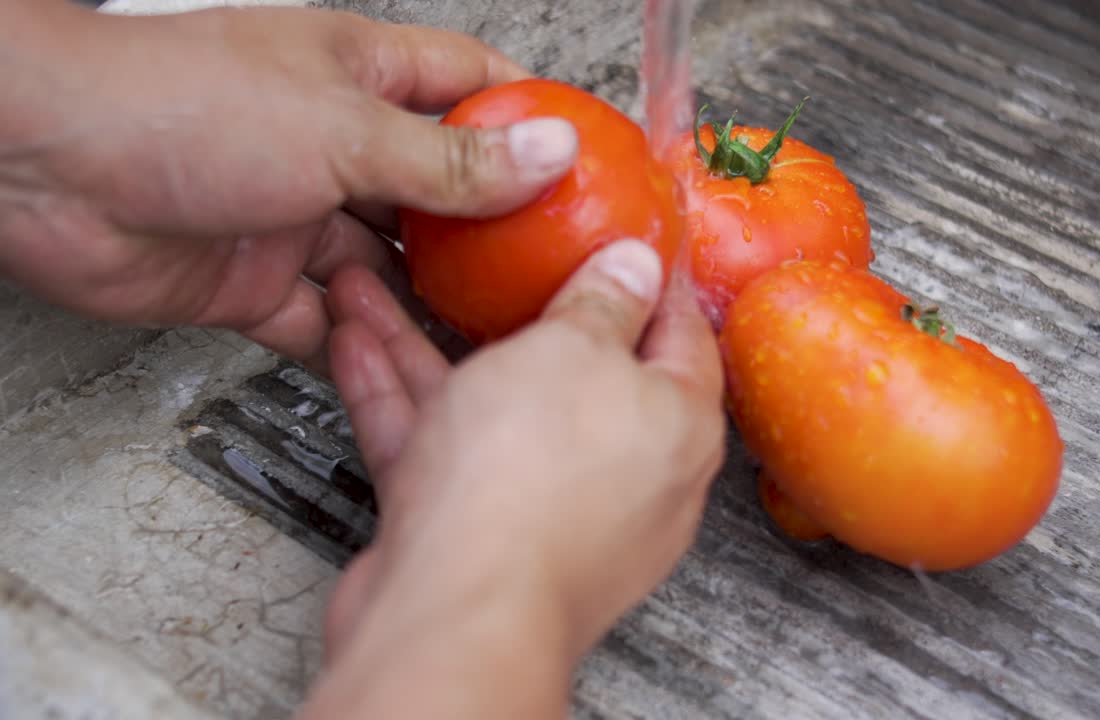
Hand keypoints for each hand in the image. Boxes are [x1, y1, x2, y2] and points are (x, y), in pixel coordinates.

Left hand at [0, 2, 577, 370]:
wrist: (39, 169)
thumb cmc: (172, 104)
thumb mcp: (341, 129)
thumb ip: (448, 161)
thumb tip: (549, 152)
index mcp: (361, 75)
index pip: (470, 86)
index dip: (531, 119)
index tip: (588, 161)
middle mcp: (334, 143)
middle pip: (438, 190)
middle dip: (493, 229)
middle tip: (555, 268)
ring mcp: (297, 213)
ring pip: (389, 263)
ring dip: (432, 297)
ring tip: (500, 331)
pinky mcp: (257, 279)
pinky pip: (328, 320)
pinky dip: (361, 341)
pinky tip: (406, 362)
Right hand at [298, 242, 725, 718]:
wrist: (453, 612)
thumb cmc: (530, 482)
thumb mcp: (575, 351)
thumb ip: (604, 304)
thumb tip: (637, 265)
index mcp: (676, 427)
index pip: (681, 334)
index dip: (653, 278)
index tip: (629, 237)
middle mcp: (621, 472)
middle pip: (573, 371)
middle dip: (514, 308)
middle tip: (496, 257)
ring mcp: (544, 504)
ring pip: (488, 406)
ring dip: (427, 345)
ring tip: (377, 286)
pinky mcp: (475, 532)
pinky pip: (441, 447)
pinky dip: (398, 396)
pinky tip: (353, 340)